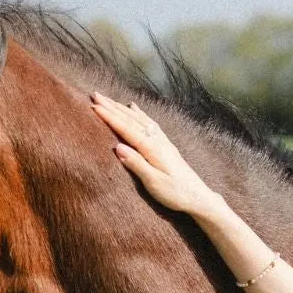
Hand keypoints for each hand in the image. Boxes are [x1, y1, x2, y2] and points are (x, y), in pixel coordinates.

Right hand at [90, 94, 215, 216]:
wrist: (198, 197)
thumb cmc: (176, 193)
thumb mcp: (154, 183)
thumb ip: (136, 164)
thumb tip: (118, 147)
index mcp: (152, 149)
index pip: (126, 129)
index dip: (109, 117)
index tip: (94, 106)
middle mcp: (157, 140)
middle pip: (131, 119)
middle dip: (112, 106)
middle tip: (95, 95)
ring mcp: (162, 141)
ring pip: (139, 118)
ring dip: (122, 108)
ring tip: (109, 99)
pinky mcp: (166, 144)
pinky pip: (149, 122)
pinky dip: (140, 113)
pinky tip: (134, 108)